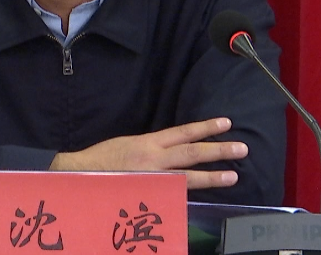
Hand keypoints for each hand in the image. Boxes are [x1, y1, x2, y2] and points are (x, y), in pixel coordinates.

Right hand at [49, 117, 247, 189]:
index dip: (205, 127)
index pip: (183, 132)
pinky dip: (188, 196)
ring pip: (187, 175)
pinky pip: (172, 195)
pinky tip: (205, 197)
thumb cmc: (103, 160)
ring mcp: (152, 178)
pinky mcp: (147, 194)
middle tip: (242, 148)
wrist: (79, 175)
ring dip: (212, 175)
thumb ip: (152, 149)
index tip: (226, 123)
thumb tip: (173, 151)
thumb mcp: (129, 145)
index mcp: (149, 143)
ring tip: (234, 175)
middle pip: (192, 152)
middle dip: (218, 150)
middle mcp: (153, 158)